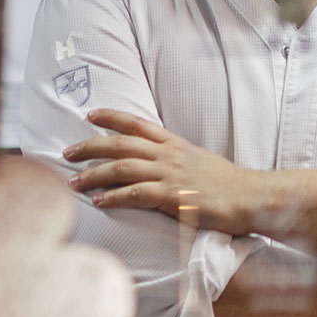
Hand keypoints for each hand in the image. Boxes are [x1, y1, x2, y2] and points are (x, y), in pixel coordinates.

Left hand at [63, 109, 265, 234]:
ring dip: (93, 175)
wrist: (249, 197)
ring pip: (121, 168)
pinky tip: (98, 202)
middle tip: (66, 152)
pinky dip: (113, 197)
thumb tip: (160, 162)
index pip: (137, 124)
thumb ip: (177, 159)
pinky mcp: (172, 196)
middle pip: (120, 144)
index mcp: (175, 144)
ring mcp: (169, 174)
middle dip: (89, 146)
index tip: (89, 115)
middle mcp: (168, 154)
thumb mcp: (199, 161)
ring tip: (73, 182)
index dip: (111, 117)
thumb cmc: (227, 184)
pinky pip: (135, 194)